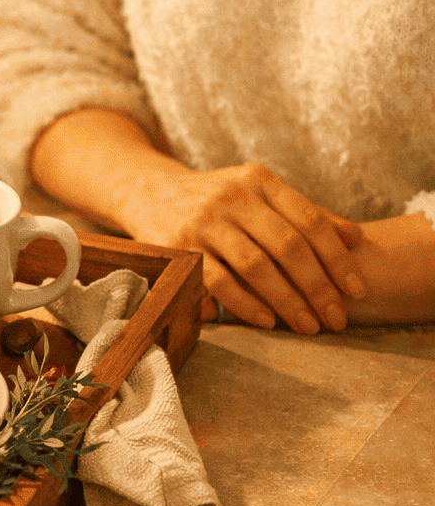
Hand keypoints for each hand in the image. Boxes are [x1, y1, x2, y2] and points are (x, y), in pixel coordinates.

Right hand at [125, 162, 365, 333]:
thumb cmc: (217, 200)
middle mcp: (231, 196)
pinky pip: (219, 282)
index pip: (309, 220)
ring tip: (308, 326)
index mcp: (259, 180)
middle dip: (317, 287)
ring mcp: (202, 221)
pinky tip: (268, 321)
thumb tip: (355, 238)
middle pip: (287, 246)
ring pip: (255, 266)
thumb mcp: (258, 195)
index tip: (355, 291)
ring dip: (287, 300)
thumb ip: (303, 214)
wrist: (149, 193)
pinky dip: (246, 304)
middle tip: (336, 318)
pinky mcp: (178, 247)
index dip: (337, 259)